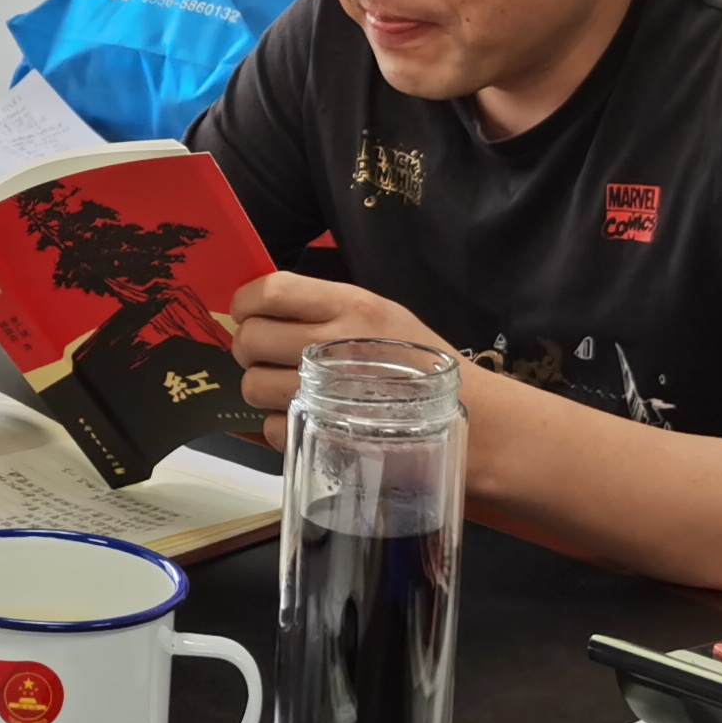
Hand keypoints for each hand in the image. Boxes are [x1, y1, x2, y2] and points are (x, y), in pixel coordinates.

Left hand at [227, 274, 450, 442]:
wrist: (475, 419)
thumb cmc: (424, 366)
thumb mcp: (384, 317)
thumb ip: (328, 311)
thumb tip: (264, 312)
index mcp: (350, 305)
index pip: (270, 290)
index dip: (246, 303)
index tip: (248, 315)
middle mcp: (336, 343)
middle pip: (250, 340)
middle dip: (247, 351)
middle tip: (266, 359)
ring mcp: (329, 391)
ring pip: (253, 387)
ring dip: (260, 391)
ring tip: (289, 391)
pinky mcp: (327, 433)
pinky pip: (272, 427)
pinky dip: (280, 427)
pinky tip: (308, 420)